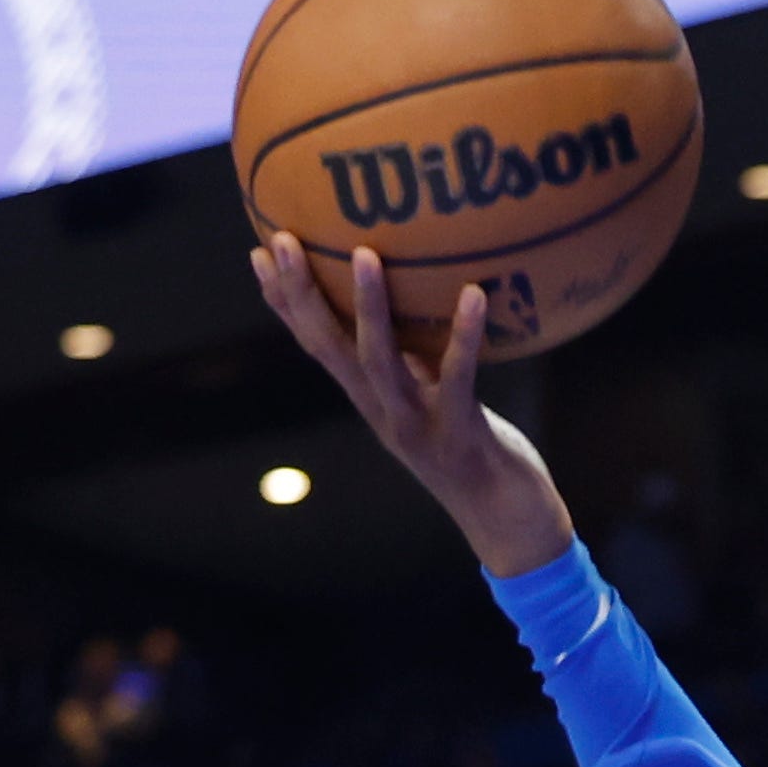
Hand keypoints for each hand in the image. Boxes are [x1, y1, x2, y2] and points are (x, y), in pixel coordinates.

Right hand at [245, 235, 575, 577]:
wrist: (507, 525)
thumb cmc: (477, 454)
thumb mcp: (437, 402)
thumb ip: (419, 363)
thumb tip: (416, 305)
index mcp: (372, 402)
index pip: (317, 346)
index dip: (285, 303)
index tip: (260, 253)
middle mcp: (383, 413)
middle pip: (330, 348)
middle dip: (301, 294)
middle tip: (283, 241)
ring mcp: (418, 426)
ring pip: (380, 361)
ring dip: (369, 307)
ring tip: (363, 254)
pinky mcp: (460, 434)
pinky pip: (458, 377)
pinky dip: (463, 336)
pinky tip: (474, 293)